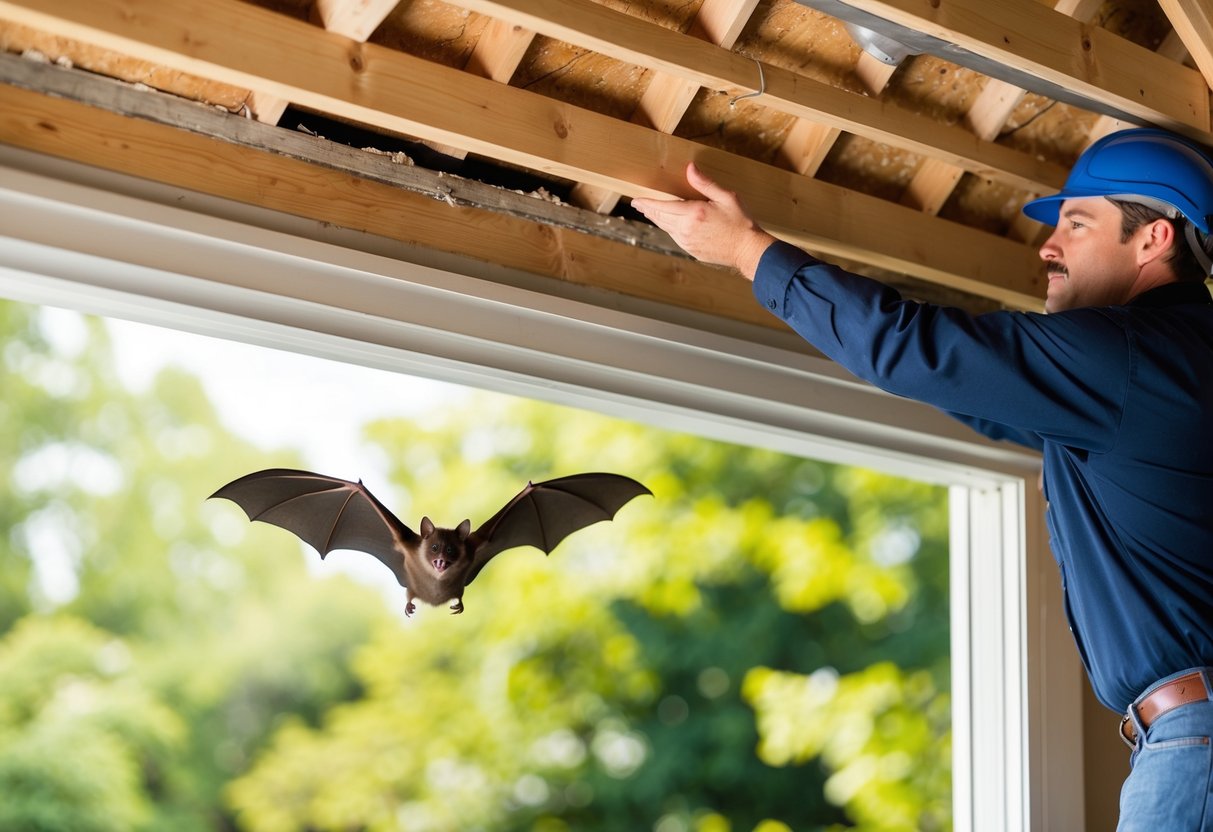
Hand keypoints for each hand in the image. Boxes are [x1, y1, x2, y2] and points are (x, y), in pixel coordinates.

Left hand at [632, 162, 775, 280]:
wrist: (747, 250)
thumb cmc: (740, 222)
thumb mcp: (726, 197)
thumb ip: (705, 183)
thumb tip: (690, 168)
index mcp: (693, 213)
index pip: (662, 207)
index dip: (647, 204)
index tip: (636, 200)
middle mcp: (686, 229)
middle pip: (661, 218)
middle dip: (649, 210)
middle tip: (640, 205)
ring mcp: (687, 242)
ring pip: (666, 228)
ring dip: (658, 219)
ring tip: (652, 212)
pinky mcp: (691, 250)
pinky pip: (675, 237)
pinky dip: (669, 228)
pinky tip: (670, 224)